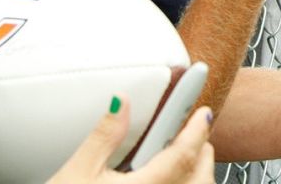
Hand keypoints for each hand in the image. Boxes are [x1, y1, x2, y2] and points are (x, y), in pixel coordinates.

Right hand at [47, 98, 214, 183]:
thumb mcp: (78, 172)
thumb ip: (104, 136)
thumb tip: (120, 103)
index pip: (183, 156)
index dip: (196, 130)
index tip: (202, 113)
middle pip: (200, 178)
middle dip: (202, 151)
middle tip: (193, 132)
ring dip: (197, 173)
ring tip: (183, 157)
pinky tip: (169, 180)